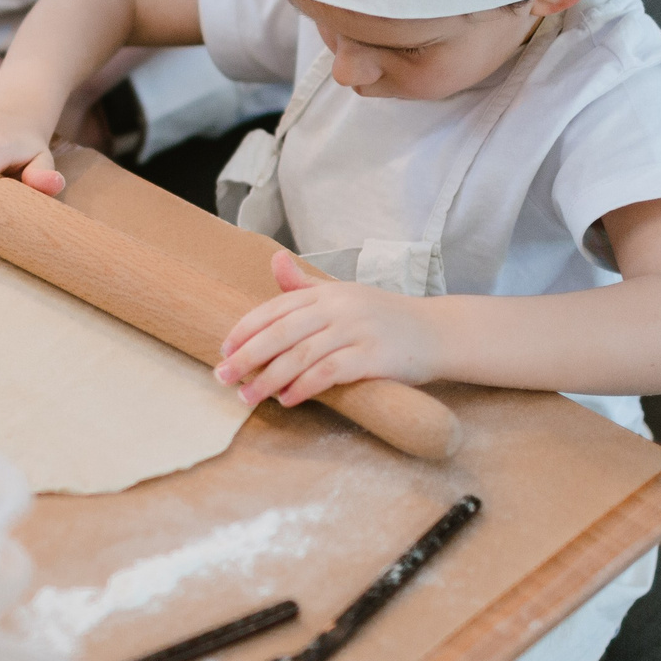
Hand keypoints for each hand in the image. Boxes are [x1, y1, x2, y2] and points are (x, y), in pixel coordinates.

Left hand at [215, 251, 439, 405]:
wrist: (437, 332)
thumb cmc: (385, 317)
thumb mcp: (344, 295)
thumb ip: (306, 285)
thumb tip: (274, 260)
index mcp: (327, 293)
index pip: (275, 308)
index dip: (245, 329)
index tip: (223, 350)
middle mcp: (338, 307)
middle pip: (281, 332)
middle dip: (247, 356)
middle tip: (222, 378)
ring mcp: (356, 330)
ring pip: (300, 355)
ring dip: (269, 378)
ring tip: (248, 396)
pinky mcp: (373, 356)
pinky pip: (329, 372)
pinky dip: (304, 387)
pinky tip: (287, 400)